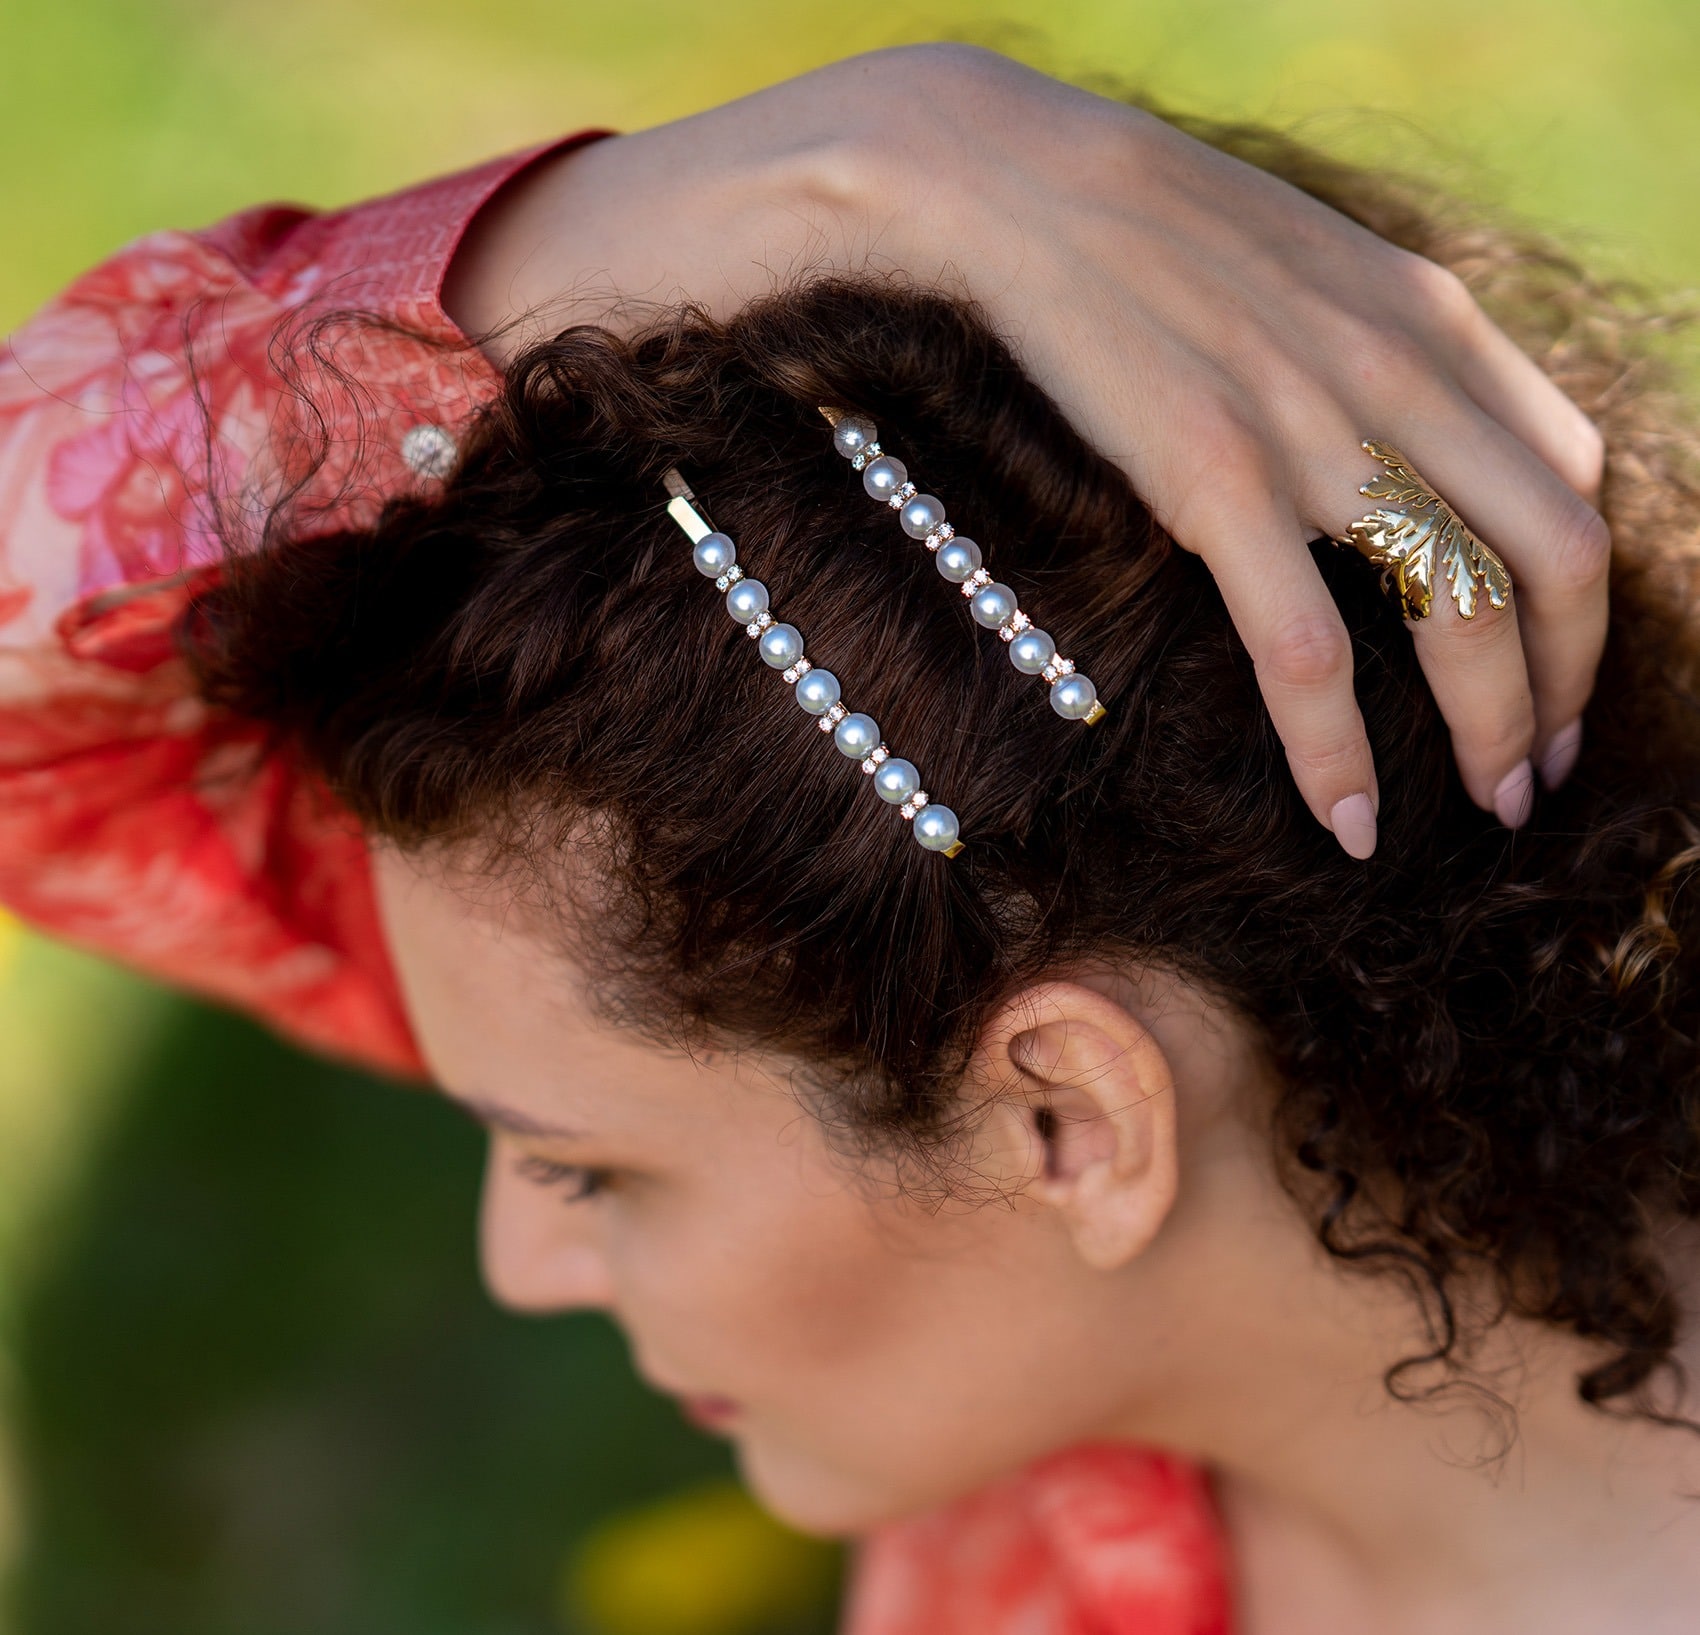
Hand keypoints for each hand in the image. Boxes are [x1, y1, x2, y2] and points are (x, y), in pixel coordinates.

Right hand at [443, 45, 1607, 857]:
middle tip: (1542, 771)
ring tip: (1489, 812)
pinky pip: (1309, 655)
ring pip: (1468, 616)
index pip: (1574, 472)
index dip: (1587, 591)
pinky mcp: (1212, 482)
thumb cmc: (1134, 228)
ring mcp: (1311, 431)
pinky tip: (1350, 826)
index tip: (1557, 664)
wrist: (1007, 178)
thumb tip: (1399, 440)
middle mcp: (1402, 374)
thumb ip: (1371, 346)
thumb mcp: (1295, 263)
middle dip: (1572, 687)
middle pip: (1561, 559)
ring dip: (1495, 733)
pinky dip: (1342, 756)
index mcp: (1430, 317)